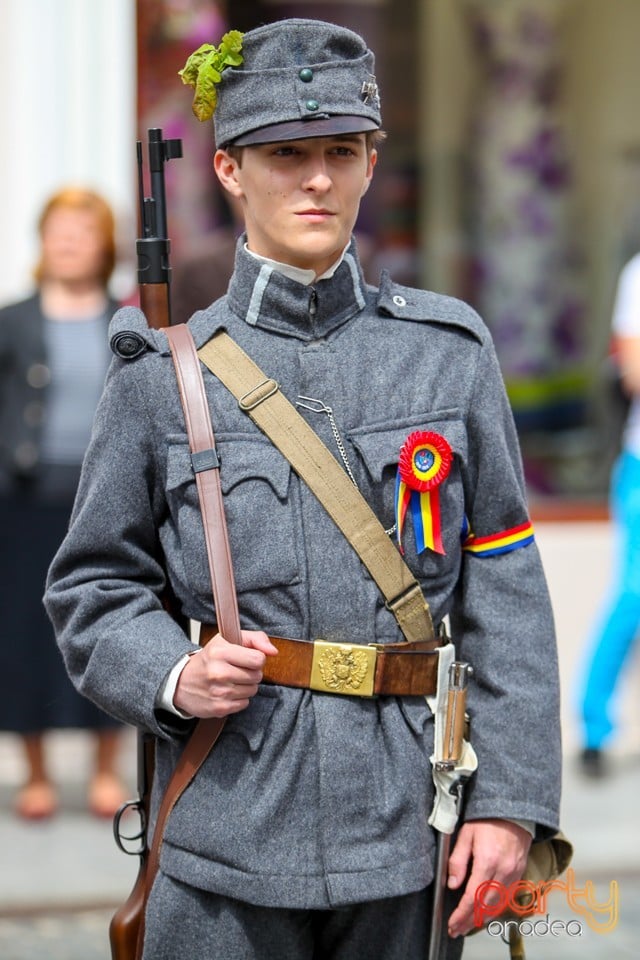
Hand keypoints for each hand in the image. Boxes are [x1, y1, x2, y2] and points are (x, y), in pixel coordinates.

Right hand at [174, 630, 277, 718]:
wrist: (181, 682)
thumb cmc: (208, 660)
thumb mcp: (226, 640)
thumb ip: (254, 639)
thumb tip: (273, 651)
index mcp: (220, 652)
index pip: (258, 658)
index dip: (256, 658)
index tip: (247, 658)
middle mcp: (218, 672)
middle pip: (257, 676)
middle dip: (251, 672)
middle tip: (237, 669)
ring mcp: (219, 692)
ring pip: (252, 690)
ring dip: (245, 686)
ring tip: (231, 680)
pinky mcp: (219, 708)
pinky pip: (244, 703)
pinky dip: (239, 698)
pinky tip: (227, 692)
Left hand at [445, 819, 531, 937]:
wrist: (513, 811)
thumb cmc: (488, 819)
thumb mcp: (466, 834)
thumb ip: (458, 860)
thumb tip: (453, 884)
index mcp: (487, 861)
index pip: (472, 897)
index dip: (461, 914)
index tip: (452, 924)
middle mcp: (503, 871)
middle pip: (485, 906)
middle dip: (469, 921)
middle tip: (456, 930)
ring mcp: (513, 873)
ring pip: (497, 905)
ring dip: (482, 918)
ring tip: (467, 925)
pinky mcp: (519, 873)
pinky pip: (507, 897)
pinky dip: (495, 908)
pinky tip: (485, 912)